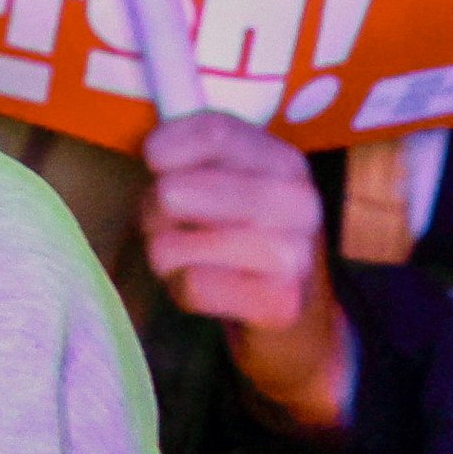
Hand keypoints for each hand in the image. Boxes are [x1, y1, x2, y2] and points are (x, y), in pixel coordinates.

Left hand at [140, 110, 355, 435]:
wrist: (301, 323)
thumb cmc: (247, 240)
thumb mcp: (236, 185)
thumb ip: (198, 157)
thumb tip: (152, 148)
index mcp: (285, 161)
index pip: (213, 131)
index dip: (164, 146)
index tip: (153, 162)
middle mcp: (297, 201)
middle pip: (174, 191)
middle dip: (152, 212)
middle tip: (168, 225)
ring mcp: (293, 254)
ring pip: (171, 244)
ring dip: (165, 255)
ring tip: (191, 258)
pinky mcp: (279, 303)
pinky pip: (191, 286)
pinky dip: (183, 290)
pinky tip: (210, 290)